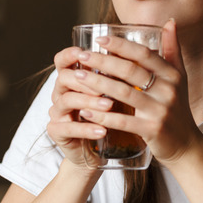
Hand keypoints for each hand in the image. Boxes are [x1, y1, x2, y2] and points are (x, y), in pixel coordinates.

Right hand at [46, 46, 113, 168]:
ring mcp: (57, 113)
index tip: (84, 52)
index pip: (62, 61)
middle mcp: (60, 93)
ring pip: (67, 101)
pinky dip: (87, 128)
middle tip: (108, 82)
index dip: (70, 54)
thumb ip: (119, 74)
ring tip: (109, 105)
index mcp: (71, 79)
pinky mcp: (56, 132)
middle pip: (64, 77)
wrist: (97, 150)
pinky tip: (103, 130)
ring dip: (89, 102)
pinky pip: (68, 129)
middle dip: (88, 79)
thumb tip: (145, 52)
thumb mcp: (114, 93)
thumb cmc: (108, 116)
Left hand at [72, 19, 202, 163]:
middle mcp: (168, 90)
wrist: (186, 145)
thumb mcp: (179, 77)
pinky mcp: (152, 130)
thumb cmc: (178, 107)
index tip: (99, 39)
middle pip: (130, 70)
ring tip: (77, 77)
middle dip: (102, 61)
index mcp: (172, 74)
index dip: (121, 45)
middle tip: (81, 56)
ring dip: (97, 84)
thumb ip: (172, 49)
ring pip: (123, 93)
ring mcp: (160, 111)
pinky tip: (84, 110)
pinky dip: (102, 115)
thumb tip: (170, 21)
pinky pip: (122, 120)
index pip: (144, 53)